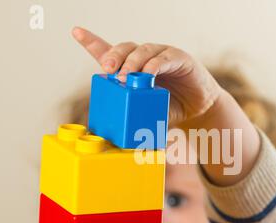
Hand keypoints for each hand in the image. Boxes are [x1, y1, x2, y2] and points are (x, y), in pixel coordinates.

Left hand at [72, 27, 223, 126]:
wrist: (199, 110)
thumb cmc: (170, 109)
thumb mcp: (147, 114)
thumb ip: (134, 117)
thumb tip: (116, 138)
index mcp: (133, 68)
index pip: (110, 51)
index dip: (92, 41)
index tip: (77, 32)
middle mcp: (145, 58)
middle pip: (124, 48)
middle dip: (113, 56)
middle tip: (107, 70)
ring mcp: (162, 55)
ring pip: (142, 51)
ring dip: (132, 63)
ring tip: (125, 78)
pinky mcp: (179, 58)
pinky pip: (164, 57)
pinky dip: (155, 65)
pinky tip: (149, 74)